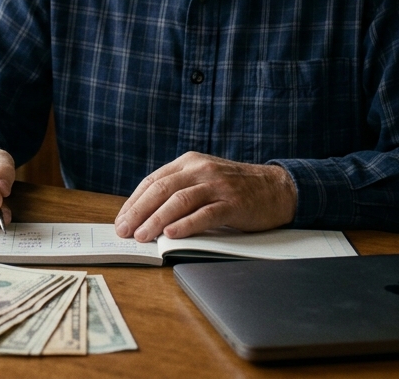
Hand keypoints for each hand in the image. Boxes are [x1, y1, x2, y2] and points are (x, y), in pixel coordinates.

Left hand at [113, 152, 295, 241]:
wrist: (276, 188)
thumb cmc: (235, 188)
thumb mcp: (204, 179)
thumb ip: (179, 189)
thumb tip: (145, 214)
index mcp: (189, 162)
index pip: (153, 181)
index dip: (134, 202)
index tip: (121, 220)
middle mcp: (201, 170)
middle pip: (162, 189)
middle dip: (139, 212)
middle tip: (124, 231)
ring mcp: (217, 185)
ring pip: (179, 201)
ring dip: (157, 220)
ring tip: (142, 236)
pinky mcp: (233, 203)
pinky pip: (205, 214)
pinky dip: (186, 224)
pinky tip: (172, 234)